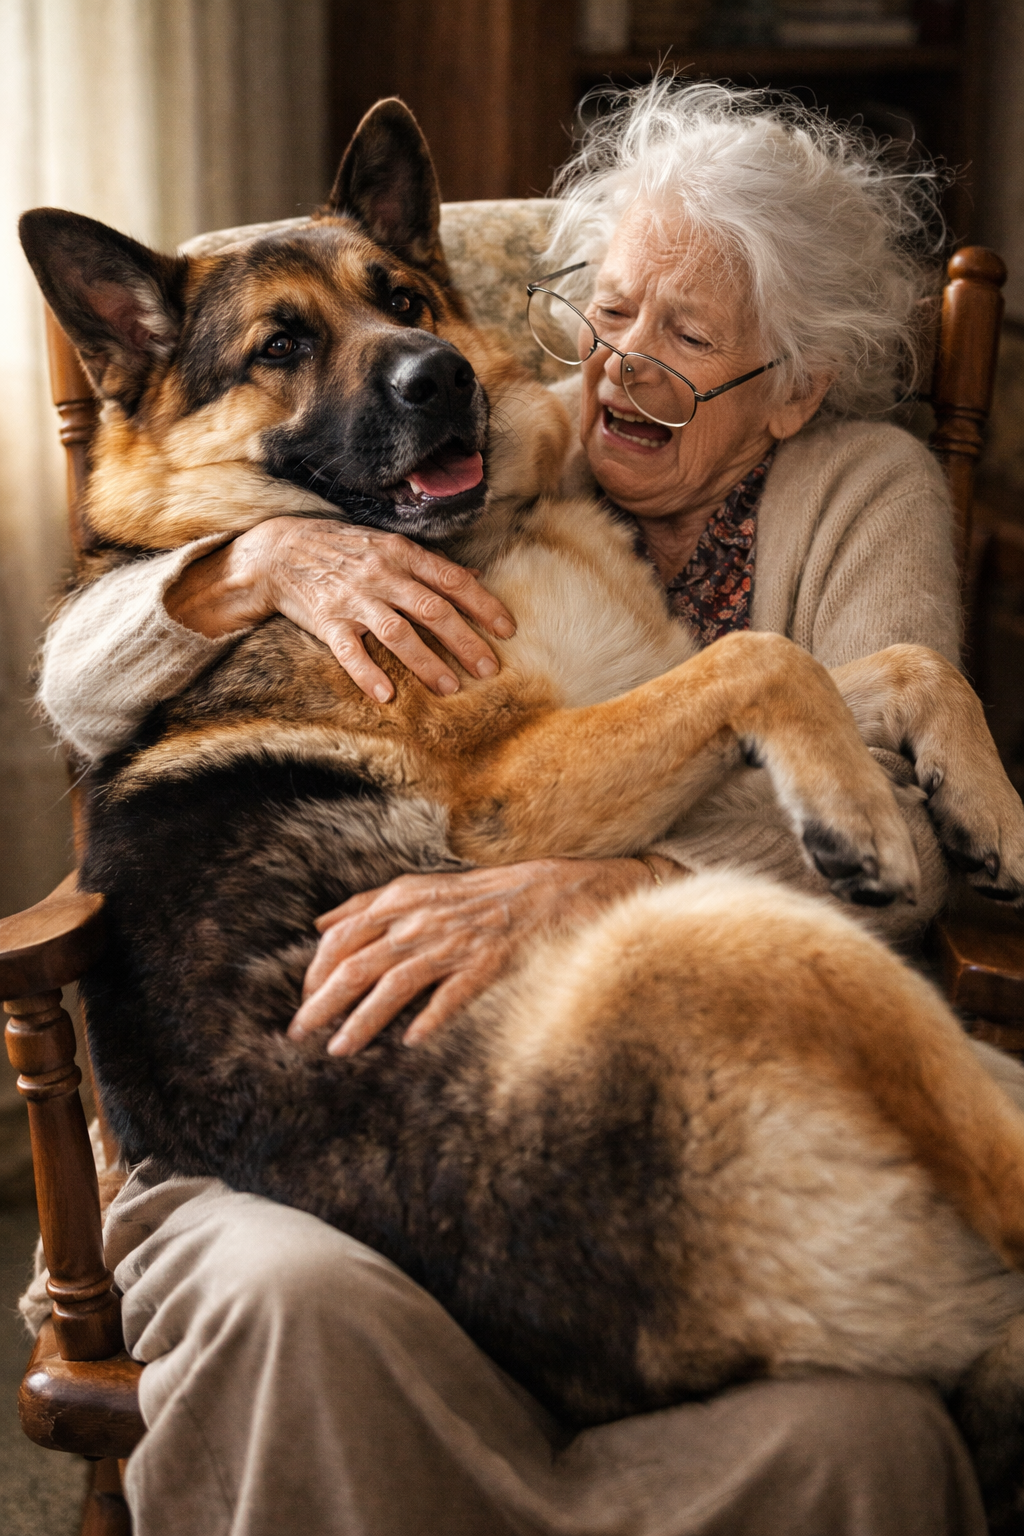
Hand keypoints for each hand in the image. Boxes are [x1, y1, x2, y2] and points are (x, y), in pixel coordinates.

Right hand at [164, 517, 515, 700]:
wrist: (279, 549)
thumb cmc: (342, 548)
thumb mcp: (388, 545)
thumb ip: (429, 564)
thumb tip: (474, 576)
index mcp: (401, 554)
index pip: (452, 580)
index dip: (483, 605)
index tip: (507, 630)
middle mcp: (381, 575)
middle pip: (433, 610)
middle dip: (465, 641)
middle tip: (489, 668)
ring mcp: (353, 599)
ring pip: (398, 633)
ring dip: (427, 663)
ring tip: (451, 687)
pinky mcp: (327, 621)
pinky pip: (350, 652)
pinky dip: (368, 674)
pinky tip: (387, 696)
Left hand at [288, 855, 680, 1055]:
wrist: (558, 887)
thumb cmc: (486, 893)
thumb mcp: (423, 886)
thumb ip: (370, 904)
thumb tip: (321, 924)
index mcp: (403, 899)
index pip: (341, 938)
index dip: (316, 972)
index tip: (306, 1001)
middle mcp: (422, 919)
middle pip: (356, 964)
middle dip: (322, 1003)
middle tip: (299, 1034)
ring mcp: (455, 941)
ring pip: (394, 984)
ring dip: (363, 1020)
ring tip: (339, 1049)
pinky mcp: (489, 962)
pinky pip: (453, 994)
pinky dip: (431, 1019)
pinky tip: (412, 1043)